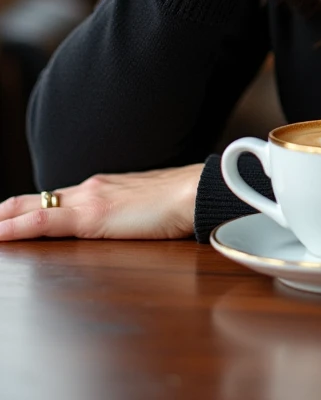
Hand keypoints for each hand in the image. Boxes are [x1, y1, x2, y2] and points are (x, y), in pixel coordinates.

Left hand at [0, 163, 202, 240]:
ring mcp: (88, 199)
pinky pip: (45, 222)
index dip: (21, 208)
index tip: (2, 216)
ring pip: (32, 209)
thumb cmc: (179, 202)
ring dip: (2, 221)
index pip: (51, 199)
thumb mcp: (144, 208)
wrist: (197, 191)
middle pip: (33, 201)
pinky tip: (0, 235)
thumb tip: (122, 223)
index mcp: (100, 189)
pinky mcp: (93, 214)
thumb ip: (127, 213)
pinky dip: (18, 228)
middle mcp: (88, 189)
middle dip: (3, 213)